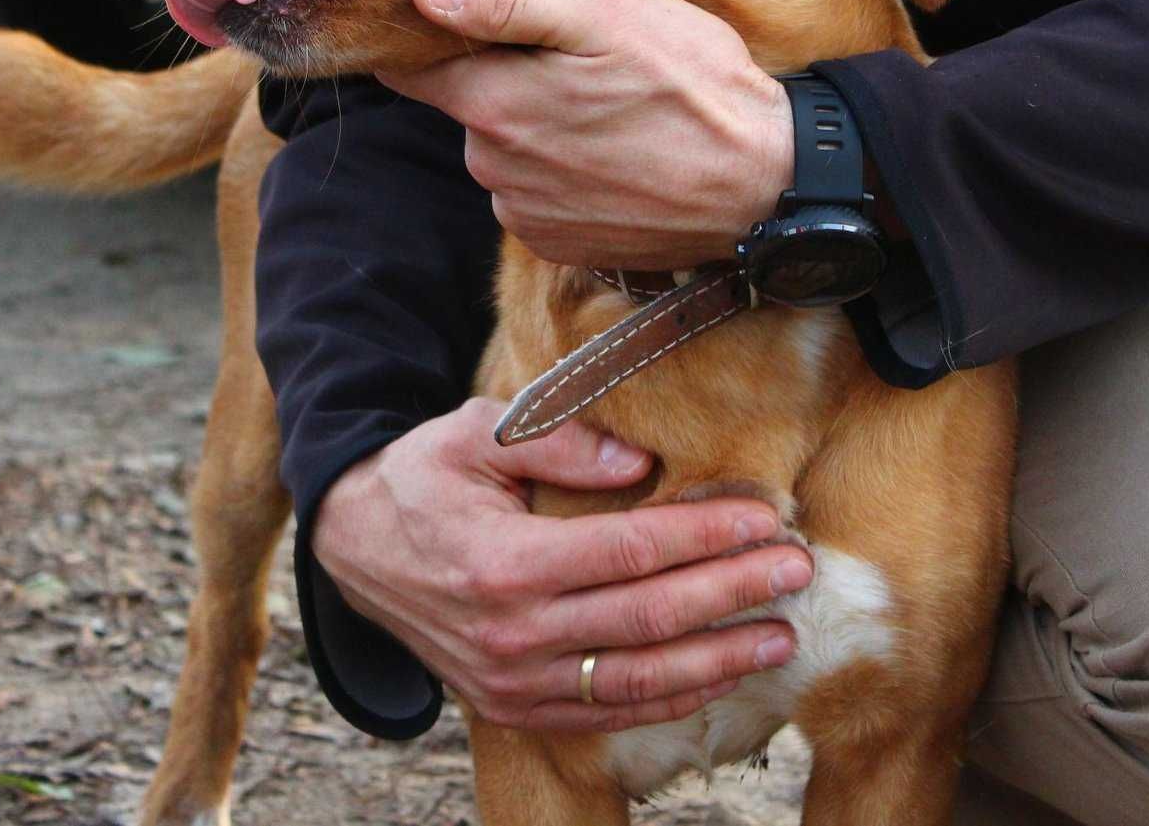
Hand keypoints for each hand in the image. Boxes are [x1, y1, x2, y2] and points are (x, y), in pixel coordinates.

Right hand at [311, 397, 810, 732]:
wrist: (353, 547)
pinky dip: (670, 701)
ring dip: (719, 660)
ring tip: (781, 637)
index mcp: (503, 562)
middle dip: (734, 593)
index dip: (707, 534)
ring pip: (638, 681)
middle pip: (650, 617)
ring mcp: (511, 681)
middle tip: (796, 569)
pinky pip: (606, 714)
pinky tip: (720, 676)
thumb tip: (637, 460)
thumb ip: (556, 440)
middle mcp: (511, 633)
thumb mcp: (473, 434)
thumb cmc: (422, 479)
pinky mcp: (513, 707)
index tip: (764, 515)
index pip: (632, 551)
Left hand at [376, 0, 792, 268]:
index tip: (457, 20)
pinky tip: (617, 155)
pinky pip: (538, 196)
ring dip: (538, 130)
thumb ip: (506, 3)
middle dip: (503, 82)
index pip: (411, 72)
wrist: (765, 183)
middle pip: (468, 110)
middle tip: (576, 60)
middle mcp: (494, 170)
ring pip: (506, 154)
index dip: (427, 40)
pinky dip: (564, 175)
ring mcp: (527, 214)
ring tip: (609, 109)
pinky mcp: (562, 247)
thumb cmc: (693, 85)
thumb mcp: (607, 15)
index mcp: (493, 107)